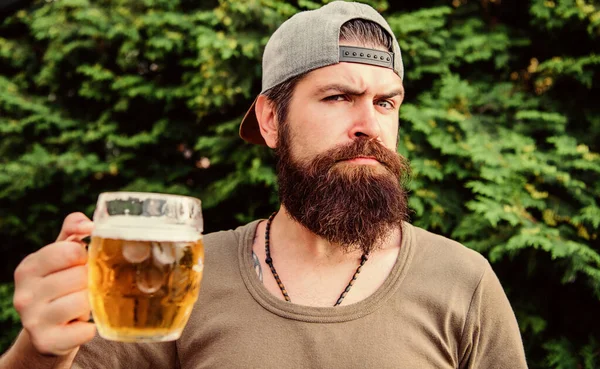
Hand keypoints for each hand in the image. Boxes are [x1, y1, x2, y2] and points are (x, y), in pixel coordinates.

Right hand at [13, 212, 96, 355]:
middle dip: (91, 280)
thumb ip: (73, 231)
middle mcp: (25, 294)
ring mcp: (33, 320)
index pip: (69, 251)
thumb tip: (88, 223)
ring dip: (92, 302)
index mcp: (29, 268)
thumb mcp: (62, 255)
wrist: (49, 332)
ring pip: (83, 301)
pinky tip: (82, 324)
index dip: (85, 256)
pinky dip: (90, 327)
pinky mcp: (47, 341)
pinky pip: (84, 330)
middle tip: (85, 287)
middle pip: (79, 276)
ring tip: (84, 304)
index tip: (83, 263)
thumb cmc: (61, 284)